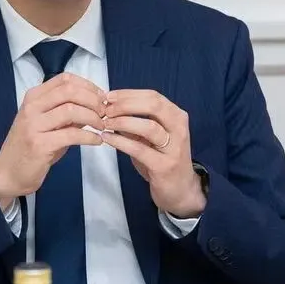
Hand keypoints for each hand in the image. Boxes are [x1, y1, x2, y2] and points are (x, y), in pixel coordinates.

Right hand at [0, 73, 104, 210]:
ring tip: (102, 126)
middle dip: (93, 99)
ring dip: (93, 117)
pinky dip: (89, 136)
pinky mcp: (40, 145)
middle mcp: (32, 107)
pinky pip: (72, 135)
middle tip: (104, 112)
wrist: (8, 173)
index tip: (101, 97)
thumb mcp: (47, 124)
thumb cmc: (31, 146)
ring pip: (71, 110)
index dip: (88, 85)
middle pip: (70, 91)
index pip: (65, 79)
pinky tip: (97, 141)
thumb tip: (95, 104)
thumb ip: (67, 112)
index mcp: (33, 97)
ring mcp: (34, 125)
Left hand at [100, 89, 205, 218]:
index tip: (108, 96)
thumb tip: (110, 106)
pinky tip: (107, 138)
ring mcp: (174, 147)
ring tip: (104, 123)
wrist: (181, 189)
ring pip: (148, 126)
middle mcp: (179, 128)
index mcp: (176, 116)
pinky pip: (139, 149)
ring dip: (122, 122)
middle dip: (125, 104)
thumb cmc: (162, 158)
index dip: (128, 94)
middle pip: (153, 106)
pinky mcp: (164, 166)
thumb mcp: (152, 136)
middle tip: (105, 109)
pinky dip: (120, 142)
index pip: (153, 96)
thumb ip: (137, 121)